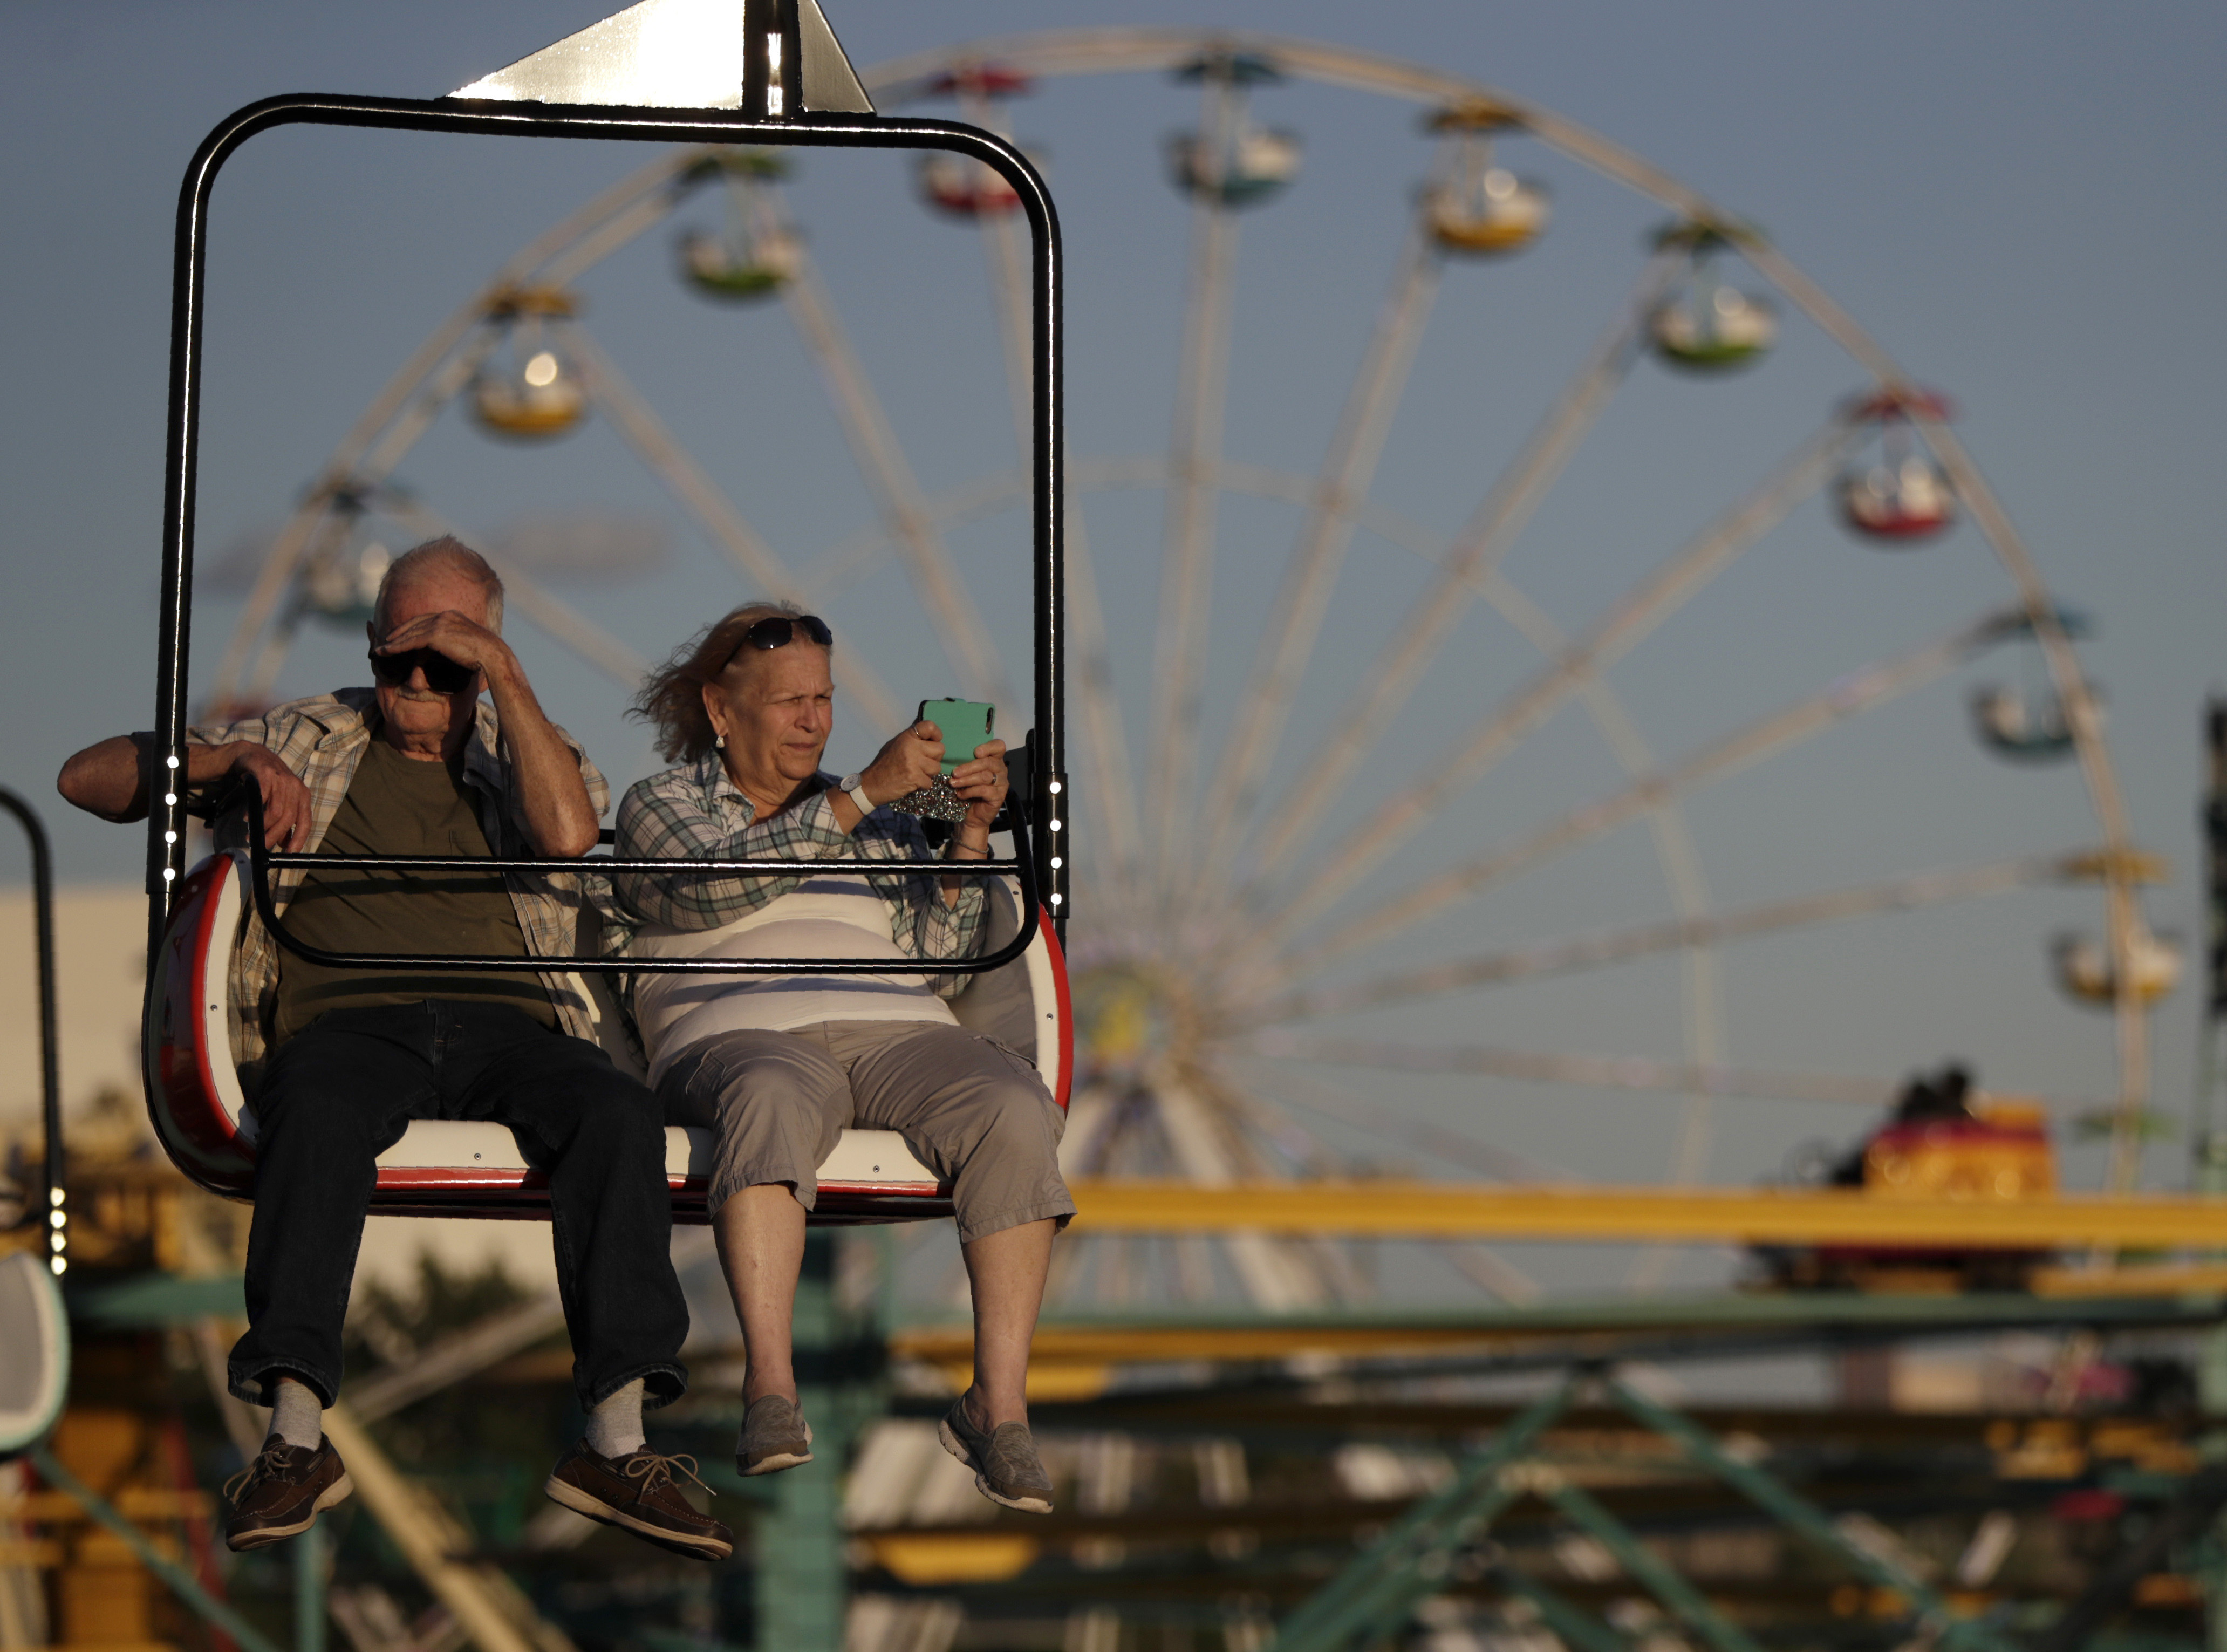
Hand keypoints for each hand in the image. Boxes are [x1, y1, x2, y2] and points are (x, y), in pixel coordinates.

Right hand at [229, 744, 312, 849]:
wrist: (253, 756)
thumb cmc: (268, 782)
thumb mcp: (280, 800)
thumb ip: (284, 820)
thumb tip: (284, 844)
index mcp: (303, 796)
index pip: (306, 821)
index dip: (299, 838)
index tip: (290, 852)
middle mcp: (296, 787)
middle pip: (288, 818)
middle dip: (274, 836)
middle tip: (261, 845)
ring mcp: (282, 780)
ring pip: (276, 811)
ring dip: (263, 826)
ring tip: (251, 834)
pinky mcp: (267, 774)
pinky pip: (262, 798)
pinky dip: (253, 812)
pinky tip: (246, 818)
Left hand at [372, 609, 514, 684]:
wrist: (493, 654)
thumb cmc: (487, 654)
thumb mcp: (471, 642)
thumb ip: (459, 641)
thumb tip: (457, 650)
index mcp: (453, 615)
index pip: (426, 619)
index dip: (412, 626)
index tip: (402, 633)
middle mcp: (445, 616)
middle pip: (415, 623)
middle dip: (399, 631)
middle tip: (387, 639)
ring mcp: (440, 624)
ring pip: (410, 633)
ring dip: (393, 641)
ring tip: (381, 648)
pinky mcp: (435, 635)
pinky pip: (411, 641)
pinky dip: (397, 647)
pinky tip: (387, 651)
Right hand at [860, 720, 949, 805]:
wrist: (871, 784)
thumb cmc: (884, 765)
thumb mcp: (896, 744)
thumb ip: (912, 739)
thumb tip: (929, 734)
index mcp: (907, 736)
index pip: (930, 726)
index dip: (937, 735)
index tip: (933, 742)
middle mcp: (911, 747)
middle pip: (940, 749)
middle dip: (935, 758)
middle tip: (923, 763)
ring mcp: (913, 762)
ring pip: (937, 767)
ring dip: (929, 774)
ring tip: (917, 774)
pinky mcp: (914, 777)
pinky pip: (930, 782)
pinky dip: (923, 785)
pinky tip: (913, 783)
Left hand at [948, 738, 1007, 846]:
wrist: (972, 816)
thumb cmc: (968, 792)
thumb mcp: (966, 774)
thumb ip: (966, 763)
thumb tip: (953, 755)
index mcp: (995, 760)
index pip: (999, 747)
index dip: (989, 747)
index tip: (975, 752)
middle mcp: (1001, 770)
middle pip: (988, 762)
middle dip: (969, 767)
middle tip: (954, 772)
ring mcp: (1002, 784)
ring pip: (985, 776)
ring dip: (966, 779)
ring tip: (953, 783)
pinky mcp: (999, 796)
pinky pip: (984, 790)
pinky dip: (969, 791)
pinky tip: (960, 795)